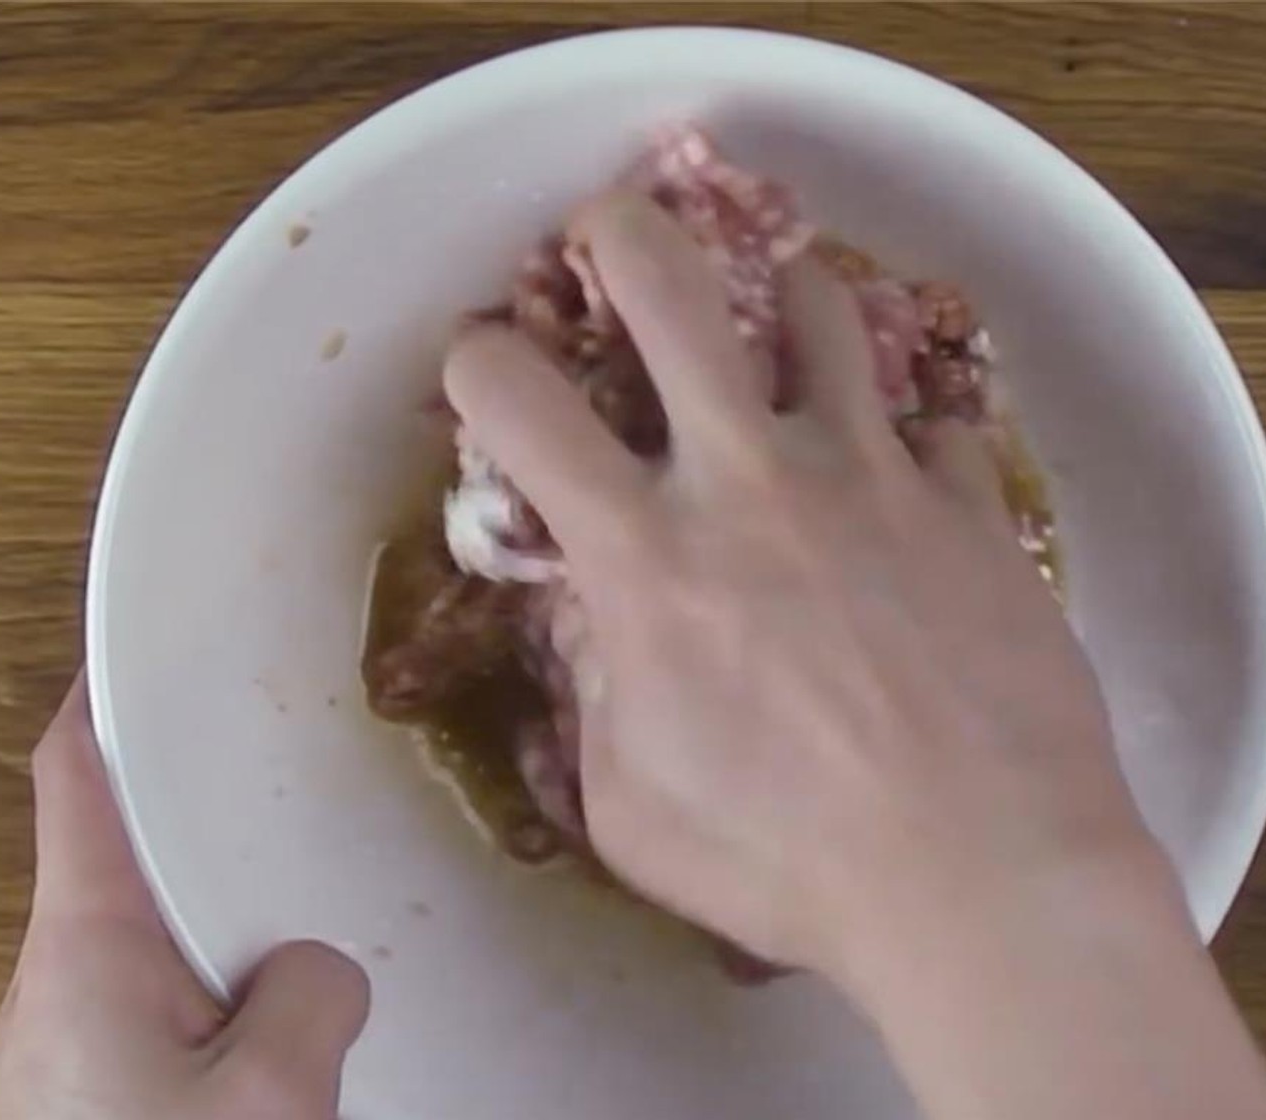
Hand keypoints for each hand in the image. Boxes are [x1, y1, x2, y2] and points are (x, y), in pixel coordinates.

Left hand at [0, 674, 367, 1119]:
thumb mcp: (272, 1094)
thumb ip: (314, 998)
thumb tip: (321, 971)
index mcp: (84, 948)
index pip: (74, 780)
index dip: (100, 700)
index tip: (136, 648)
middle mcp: (57, 979)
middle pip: (122, 852)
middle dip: (194, 810)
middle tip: (268, 766)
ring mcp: (66, 1034)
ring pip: (143, 932)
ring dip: (208, 904)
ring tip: (289, 893)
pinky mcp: (88, 1081)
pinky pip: (150, 997)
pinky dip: (206, 975)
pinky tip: (266, 1006)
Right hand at [443, 191, 1170, 986]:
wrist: (983, 879)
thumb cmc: (788, 861)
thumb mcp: (631, 804)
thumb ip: (592, 694)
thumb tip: (595, 616)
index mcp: (646, 555)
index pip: (517, 402)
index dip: (479, 363)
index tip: (485, 371)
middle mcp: (750, 480)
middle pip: (669, 285)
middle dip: (621, 231)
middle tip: (612, 233)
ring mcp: (871, 475)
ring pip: (821, 308)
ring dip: (783, 308)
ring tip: (777, 344)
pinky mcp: (968, 502)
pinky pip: (933, 423)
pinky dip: (905, 440)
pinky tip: (903, 491)